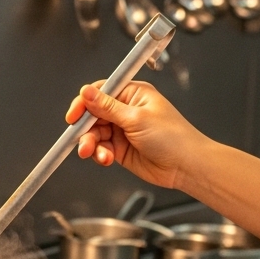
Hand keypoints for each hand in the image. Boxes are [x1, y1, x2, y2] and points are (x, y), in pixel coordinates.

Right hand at [64, 80, 206, 189]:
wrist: (186, 166)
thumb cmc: (173, 137)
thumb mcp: (136, 118)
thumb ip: (107, 107)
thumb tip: (86, 93)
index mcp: (133, 94)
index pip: (100, 92)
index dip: (84, 103)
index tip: (74, 115)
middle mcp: (126, 110)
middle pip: (93, 115)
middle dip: (86, 129)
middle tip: (82, 140)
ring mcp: (123, 129)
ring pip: (95, 133)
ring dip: (91, 144)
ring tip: (93, 153)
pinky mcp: (121, 148)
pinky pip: (101, 148)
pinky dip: (99, 154)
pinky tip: (106, 158)